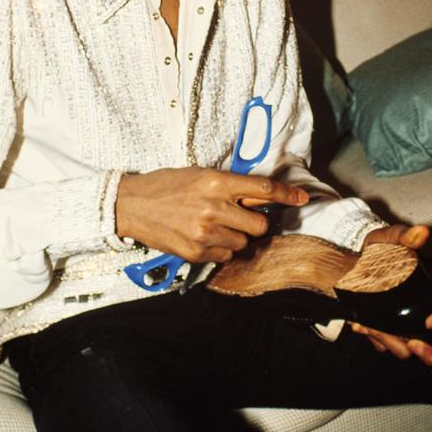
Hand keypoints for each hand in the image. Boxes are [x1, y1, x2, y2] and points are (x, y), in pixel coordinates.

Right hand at [116, 167, 307, 264]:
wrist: (130, 205)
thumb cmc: (165, 186)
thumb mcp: (198, 174)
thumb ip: (229, 185)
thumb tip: (259, 196)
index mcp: (215, 181)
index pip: (262, 189)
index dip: (286, 195)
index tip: (302, 199)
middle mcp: (213, 207)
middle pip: (259, 225)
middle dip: (255, 223)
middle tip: (241, 217)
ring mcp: (205, 232)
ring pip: (244, 244)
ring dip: (236, 238)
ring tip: (215, 226)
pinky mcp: (196, 252)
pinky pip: (226, 256)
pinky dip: (221, 250)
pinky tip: (204, 238)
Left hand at [350, 224, 431, 365]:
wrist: (352, 261)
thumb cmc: (379, 249)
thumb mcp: (390, 237)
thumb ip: (405, 235)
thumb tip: (421, 232)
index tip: (431, 321)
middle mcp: (429, 311)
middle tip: (413, 345)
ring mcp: (410, 325)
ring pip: (412, 349)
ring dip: (392, 343)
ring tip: (371, 326)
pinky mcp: (391, 332)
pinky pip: (388, 346)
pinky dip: (374, 338)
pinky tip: (361, 325)